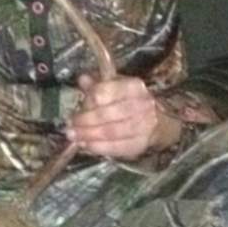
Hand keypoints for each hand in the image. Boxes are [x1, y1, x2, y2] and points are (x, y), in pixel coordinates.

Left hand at [67, 74, 181, 160]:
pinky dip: (99, 147)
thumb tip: (83, 79)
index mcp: (134, 87)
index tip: (77, 107)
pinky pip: (117, 147)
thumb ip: (97, 85)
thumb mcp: (115, 88)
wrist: (157, 121)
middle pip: (108, 114)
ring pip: (111, 132)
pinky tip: (87, 145)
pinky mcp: (141, 144)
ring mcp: (144, 126)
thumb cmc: (129, 102)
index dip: (90, 100)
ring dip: (89, 135)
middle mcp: (142, 105)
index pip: (108, 91)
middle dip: (85, 121)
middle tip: (70, 126)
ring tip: (74, 136)